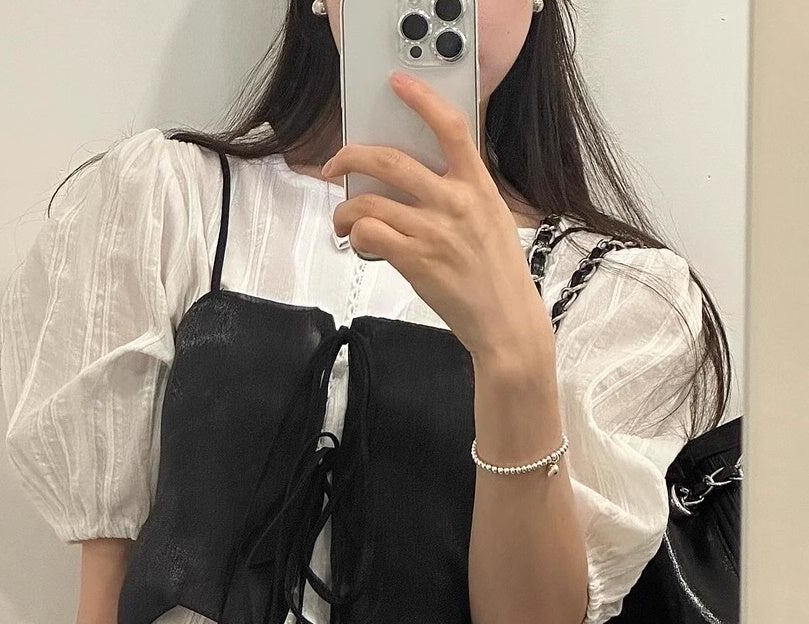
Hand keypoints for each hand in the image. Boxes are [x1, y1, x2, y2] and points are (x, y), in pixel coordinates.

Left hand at [323, 71, 551, 365]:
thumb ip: (462, 195)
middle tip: (336, 166)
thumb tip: (420, 181)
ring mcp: (433, 231)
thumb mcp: (493, 220)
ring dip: (345, 210)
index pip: (451, 128)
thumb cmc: (499, 276)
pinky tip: (361, 245)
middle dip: (350, 156)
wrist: (506, 321)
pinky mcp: (416, 260)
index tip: (399, 84)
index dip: (422, 99)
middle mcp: (454, 202)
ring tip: (344, 222)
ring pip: (369, 201)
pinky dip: (356, 237)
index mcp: (478, 186)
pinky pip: (370, 234)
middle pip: (390, 160)